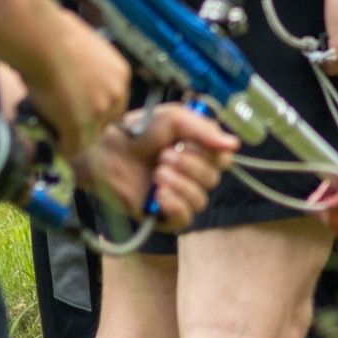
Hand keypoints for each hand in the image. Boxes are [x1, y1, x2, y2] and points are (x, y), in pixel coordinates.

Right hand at [23, 9, 129, 159]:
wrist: (43, 40)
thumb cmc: (55, 36)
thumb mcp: (86, 50)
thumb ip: (89, 68)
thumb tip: (77, 76)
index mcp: (121, 73)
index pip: (116, 104)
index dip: (98, 111)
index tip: (83, 114)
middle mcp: (116, 93)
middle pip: (106, 122)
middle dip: (88, 125)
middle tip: (67, 125)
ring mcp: (99, 110)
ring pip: (90, 136)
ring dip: (74, 138)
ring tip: (58, 136)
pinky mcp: (79, 124)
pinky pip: (74, 147)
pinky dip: (63, 148)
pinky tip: (54, 145)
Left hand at [75, 104, 238, 231]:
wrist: (104, 152)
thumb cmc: (137, 131)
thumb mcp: (173, 119)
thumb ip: (203, 130)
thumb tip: (233, 144)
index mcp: (199, 151)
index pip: (223, 159)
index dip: (213, 154)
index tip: (193, 144)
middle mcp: (192, 174)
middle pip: (212, 180)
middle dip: (189, 167)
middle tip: (164, 156)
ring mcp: (178, 196)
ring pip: (200, 200)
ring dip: (180, 185)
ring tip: (157, 173)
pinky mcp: (163, 215)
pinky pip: (184, 219)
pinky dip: (174, 205)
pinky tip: (157, 194)